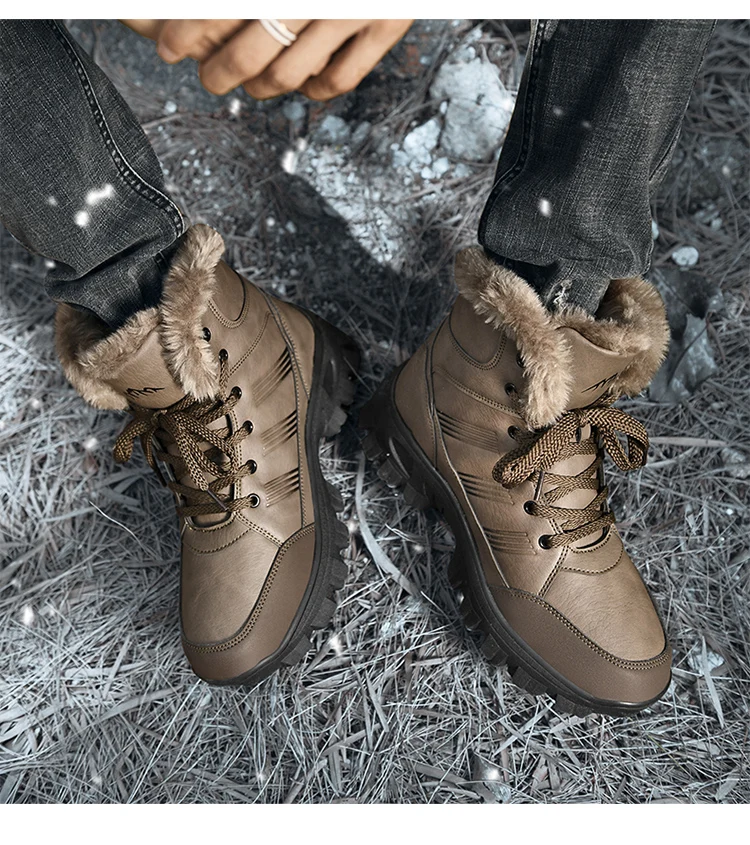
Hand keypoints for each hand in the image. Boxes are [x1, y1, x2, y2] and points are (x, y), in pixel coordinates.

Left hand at [121, 19, 412, 100]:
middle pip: (251, 52)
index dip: (188, 31)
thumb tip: (202, 11)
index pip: (221, 8)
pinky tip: (302, 83)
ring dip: (260, 88)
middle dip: (219, 72)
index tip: (168, 48)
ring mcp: (354, 10)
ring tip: (250, 86)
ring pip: (289, 74)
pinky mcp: (387, 26)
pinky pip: (341, 80)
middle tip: (209, 77)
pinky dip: (315, 89)